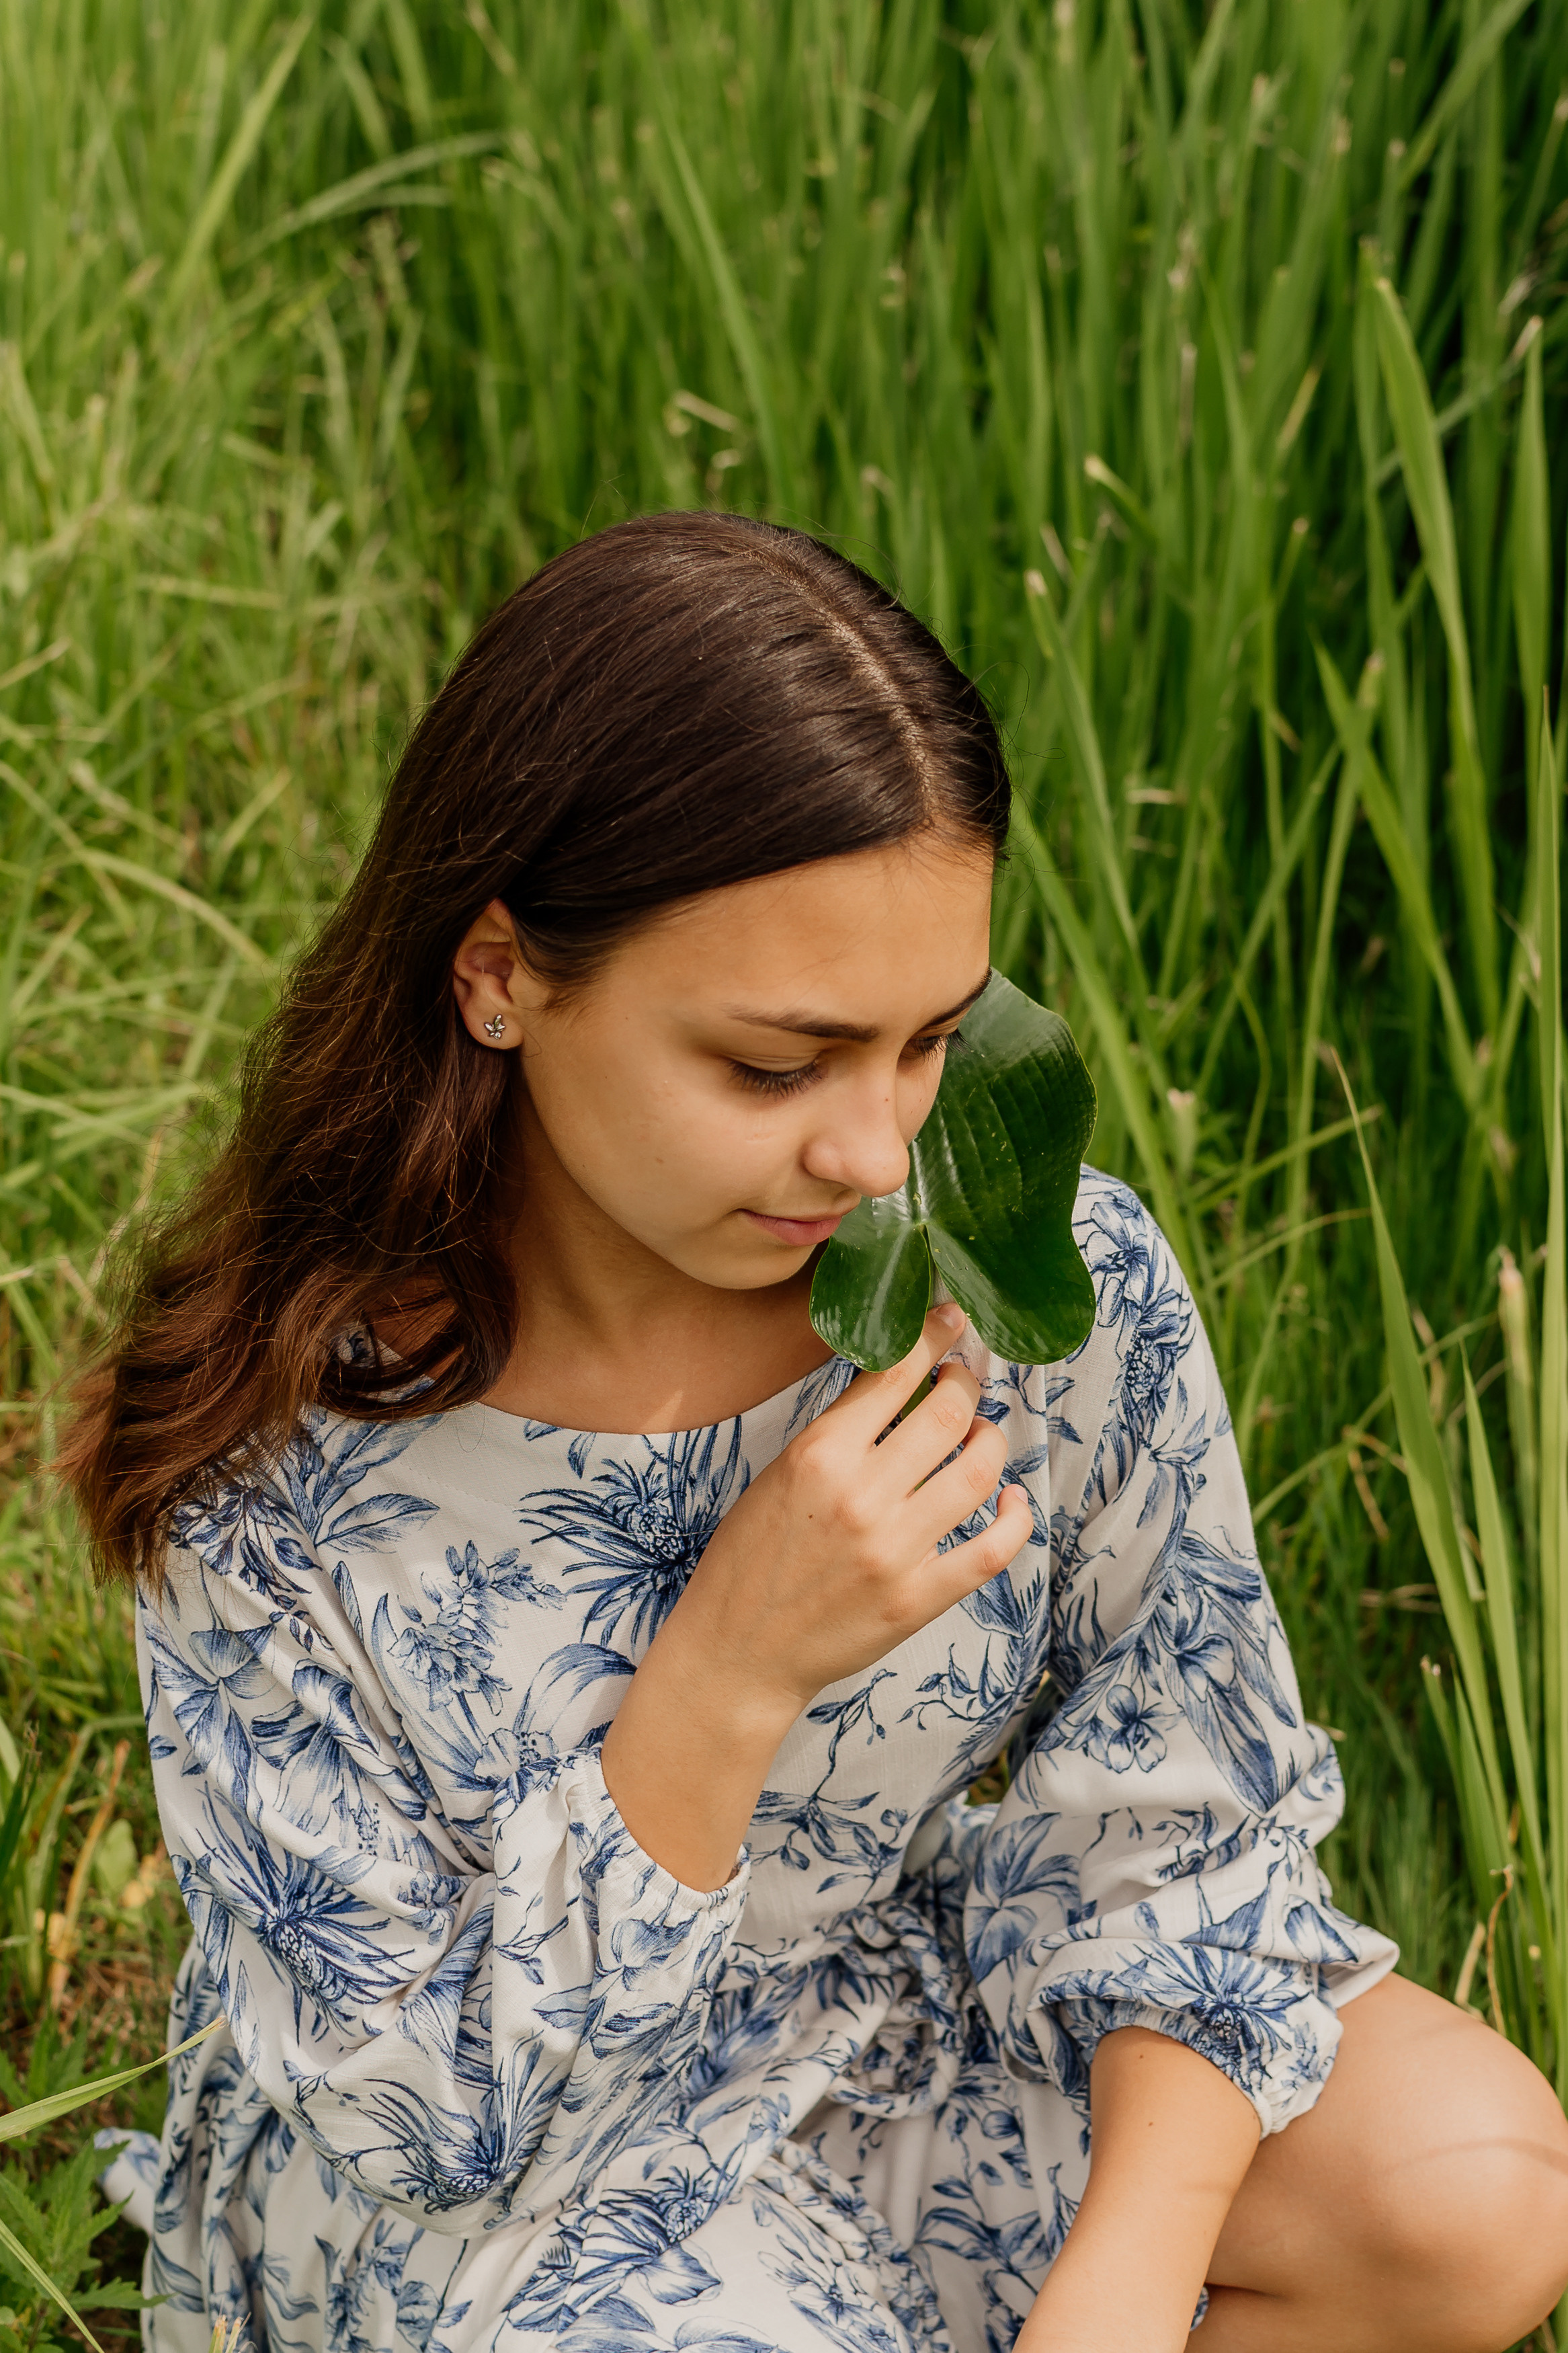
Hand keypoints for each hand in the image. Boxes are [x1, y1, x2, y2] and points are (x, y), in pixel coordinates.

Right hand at [672, 1302, 1032, 1717]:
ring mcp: (895, 1550)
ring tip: (983, 1435)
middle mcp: (862, 1496)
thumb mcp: (779, 1474)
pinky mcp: (918, 1598)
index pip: (895, 1372)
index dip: (933, 1336)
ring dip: (992, 1440)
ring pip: (980, 1470)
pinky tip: (1012, 1500)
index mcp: (819, 1455)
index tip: (951, 1321)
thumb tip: (896, 1378)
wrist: (737, 1651)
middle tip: (965, 1381)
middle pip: (948, 1413)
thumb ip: (838, 1430)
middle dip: (967, 1385)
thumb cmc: (750, 1559)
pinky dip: (1015, 1517)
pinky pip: (992, 1549)